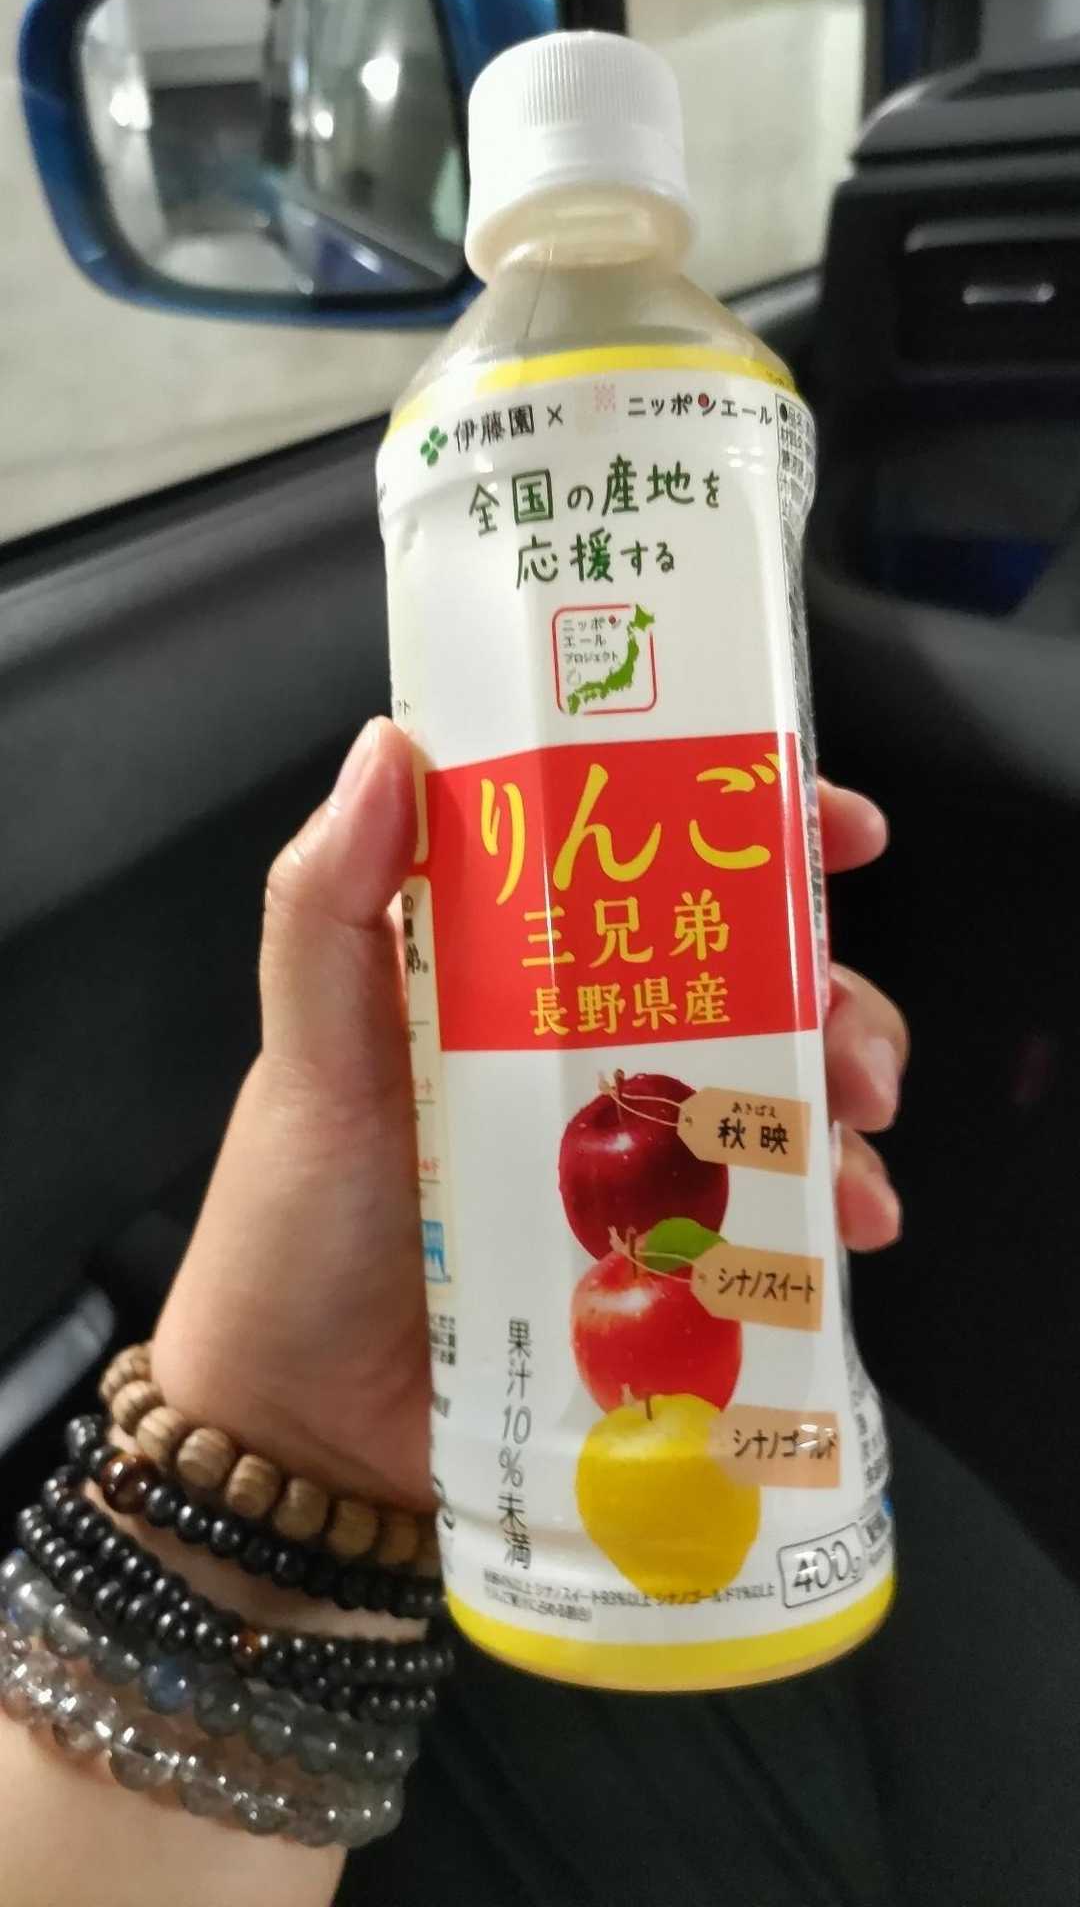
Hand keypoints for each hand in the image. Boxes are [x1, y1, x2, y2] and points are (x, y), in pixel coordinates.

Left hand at [154, 721, 907, 1515]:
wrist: (306, 1424)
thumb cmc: (295, 1222)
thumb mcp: (309, 1054)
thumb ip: (327, 905)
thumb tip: (390, 745)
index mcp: (510, 970)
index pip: (639, 860)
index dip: (743, 824)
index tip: (826, 825)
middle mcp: (583, 1047)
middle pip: (743, 975)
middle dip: (825, 984)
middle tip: (844, 1031)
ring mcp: (630, 1154)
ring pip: (774, 1085)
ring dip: (840, 1092)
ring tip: (852, 1134)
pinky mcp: (659, 1252)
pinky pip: (770, 1209)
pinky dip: (829, 1206)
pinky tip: (847, 1226)